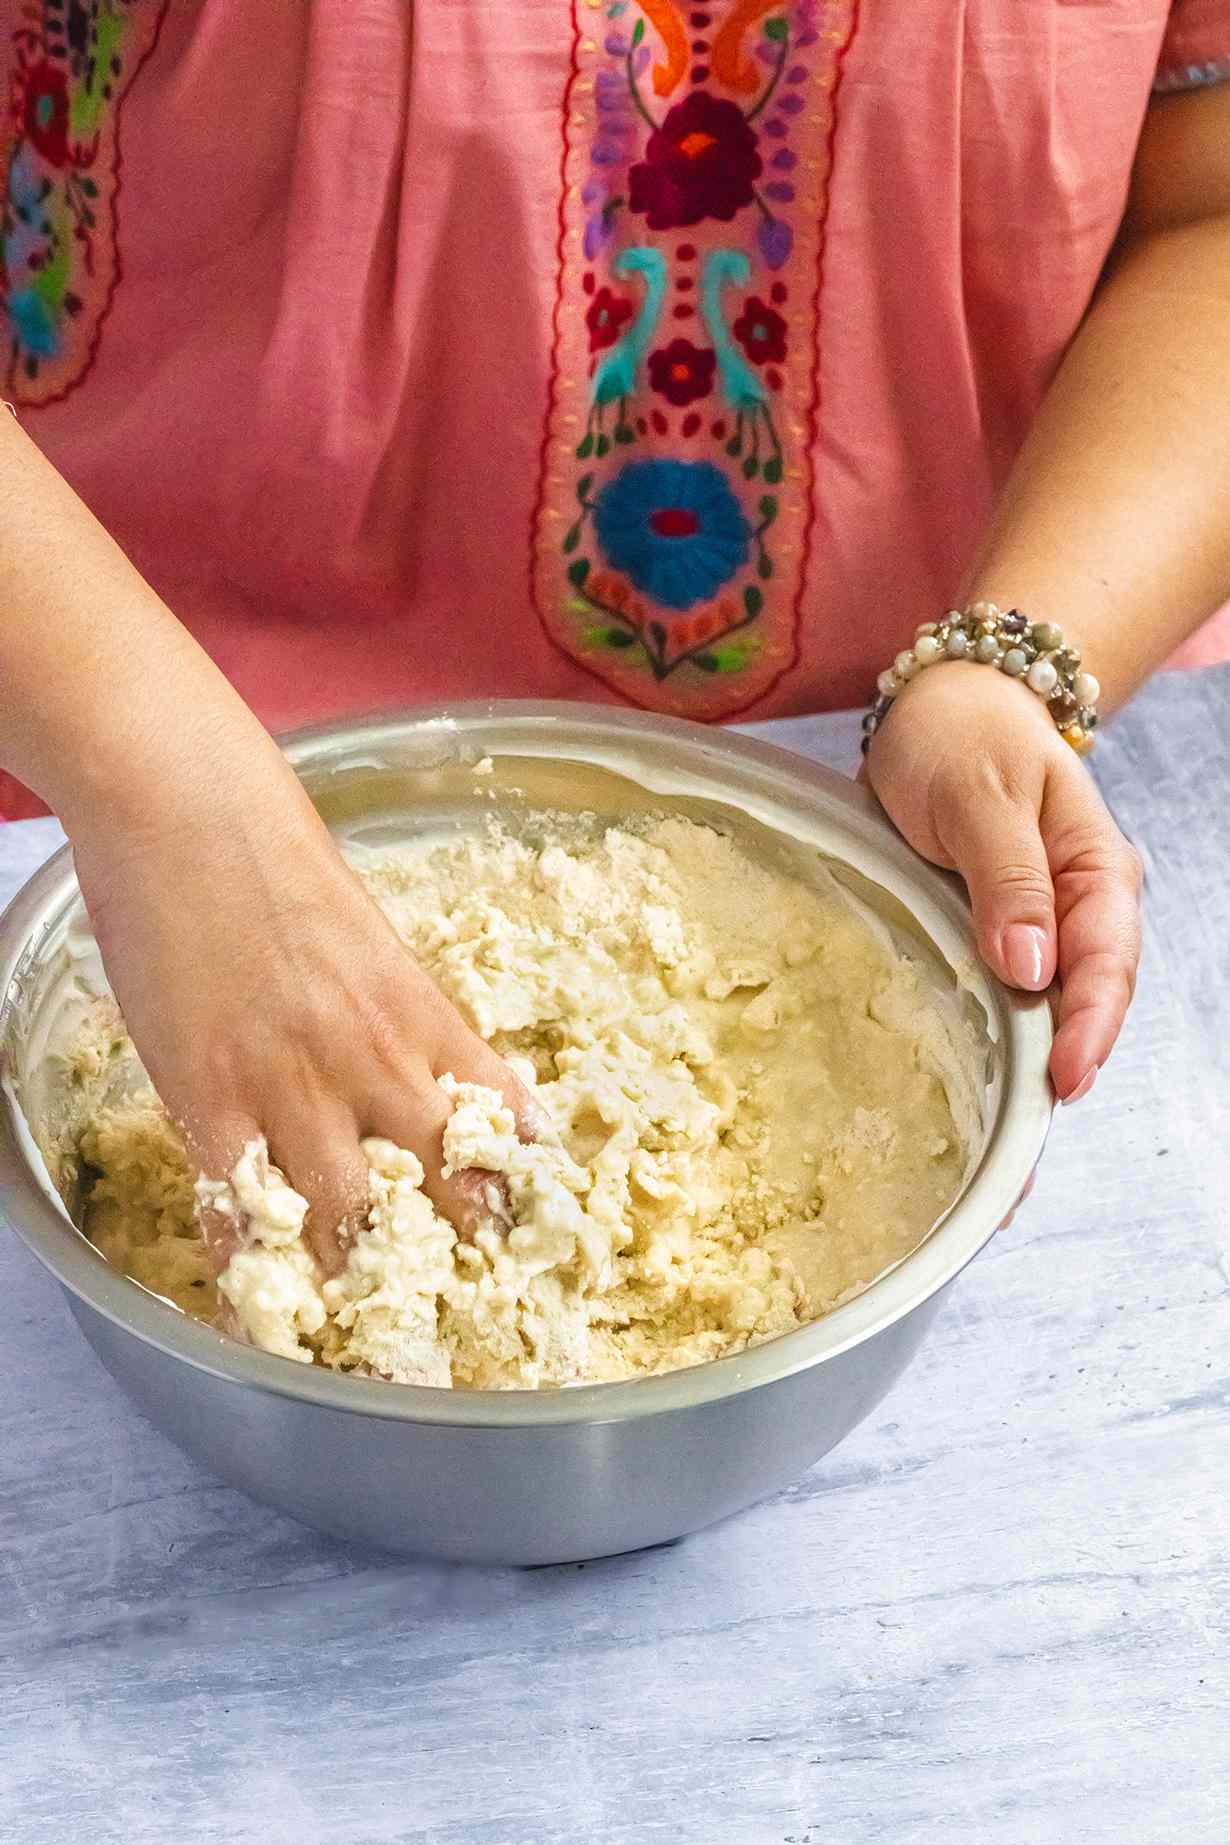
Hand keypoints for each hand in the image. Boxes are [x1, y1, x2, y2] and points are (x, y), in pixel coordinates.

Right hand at [72, 749, 536, 1276]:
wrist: (190, 812)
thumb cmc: (279, 857)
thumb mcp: (371, 939)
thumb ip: (402, 1011)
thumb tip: (426, 1065)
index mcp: (425, 1016)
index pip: (504, 1122)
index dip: (526, 1188)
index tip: (542, 1240)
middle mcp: (376, 1062)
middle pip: (443, 1190)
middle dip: (460, 1260)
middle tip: (468, 1315)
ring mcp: (293, 1086)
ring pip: (346, 1220)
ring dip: (356, 1280)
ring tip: (363, 1330)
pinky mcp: (209, 1097)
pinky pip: (238, 1208)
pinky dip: (250, 1262)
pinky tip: (258, 1300)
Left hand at [864, 663, 1142, 1101]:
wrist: (943, 705)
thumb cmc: (960, 737)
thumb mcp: (977, 794)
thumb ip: (1006, 878)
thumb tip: (1032, 969)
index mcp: (1095, 866)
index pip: (1106, 958)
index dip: (1089, 1023)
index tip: (1064, 1076)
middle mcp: (1079, 905)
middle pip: (1087, 997)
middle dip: (1067, 1063)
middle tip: (1031, 1136)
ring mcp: (1040, 925)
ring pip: (1049, 1006)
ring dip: (1031, 1063)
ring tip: (1007, 1136)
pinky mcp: (997, 936)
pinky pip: (1008, 995)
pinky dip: (998, 1039)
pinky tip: (980, 1088)